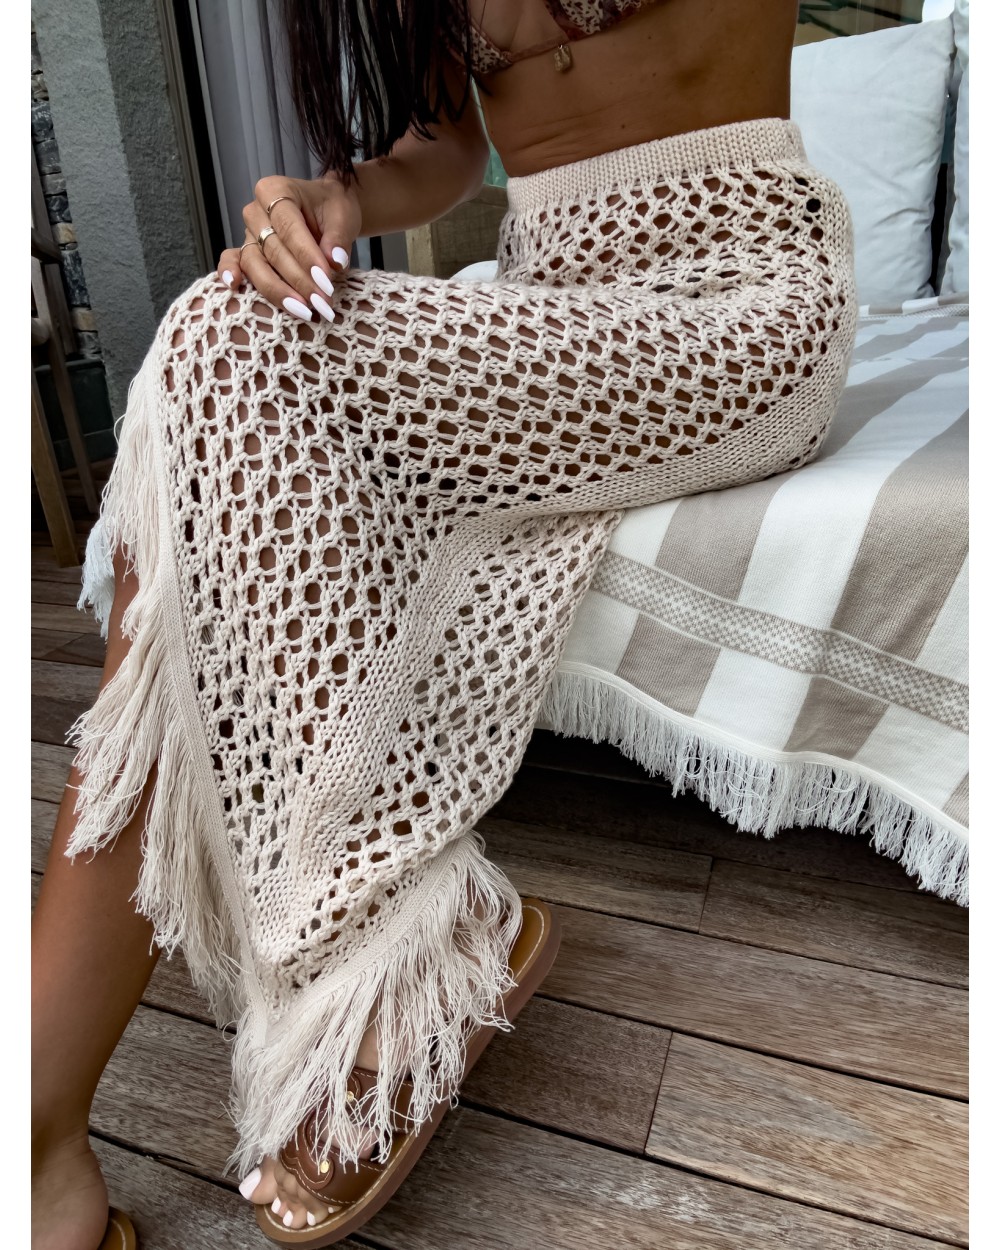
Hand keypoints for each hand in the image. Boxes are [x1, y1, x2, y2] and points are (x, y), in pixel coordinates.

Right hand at [214, 173, 362, 321]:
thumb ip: (338, 237)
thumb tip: (335, 262)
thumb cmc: (332, 210)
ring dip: (278, 290)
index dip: (307, 257)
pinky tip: (234, 287)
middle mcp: (256, 211)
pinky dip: (229, 272)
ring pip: (255, 264)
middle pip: (273, 251)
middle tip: (322, 303)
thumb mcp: (343, 215)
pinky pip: (232, 260)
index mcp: (277, 191)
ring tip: (303, 311)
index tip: (326, 282)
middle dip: (299, 281)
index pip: (289, 228)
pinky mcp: (245, 251)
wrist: (325, 211)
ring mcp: (248, 233)